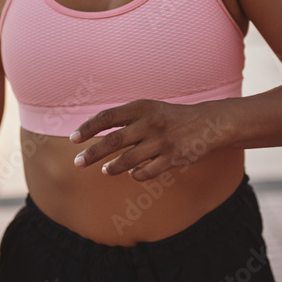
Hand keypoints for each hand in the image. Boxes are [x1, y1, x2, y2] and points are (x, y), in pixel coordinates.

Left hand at [69, 99, 232, 180]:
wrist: (208, 124)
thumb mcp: (148, 109)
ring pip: (128, 160)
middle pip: (113, 140)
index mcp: (142, 107)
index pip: (108, 117)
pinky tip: (133, 173)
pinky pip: (147, 172)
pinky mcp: (173, 158)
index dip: (88, 128)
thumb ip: (124, 119)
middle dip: (93, 153)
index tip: (73, 139)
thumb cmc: (169, 117)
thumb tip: (92, 133)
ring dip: (112, 167)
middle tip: (77, 162)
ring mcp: (162, 142)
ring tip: (104, 170)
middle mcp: (150, 123)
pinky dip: (136, 174)